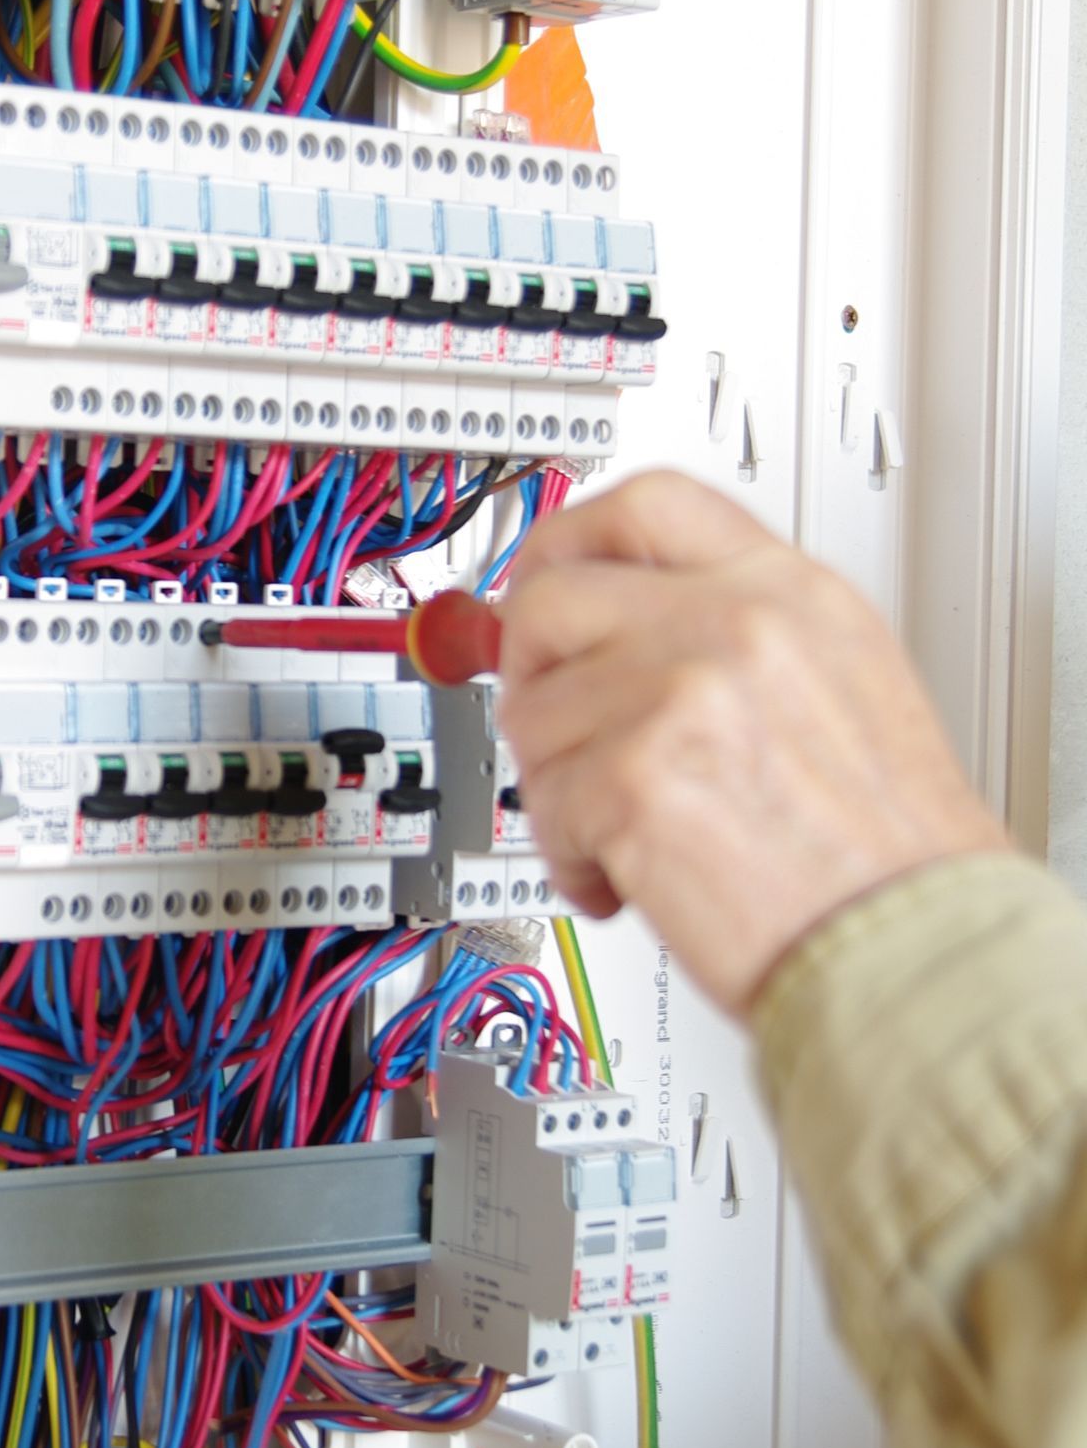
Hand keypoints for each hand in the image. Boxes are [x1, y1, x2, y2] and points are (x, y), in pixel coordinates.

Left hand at [496, 472, 1012, 1016]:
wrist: (918, 942)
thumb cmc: (888, 848)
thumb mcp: (838, 682)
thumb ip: (725, 634)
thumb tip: (603, 622)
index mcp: (790, 589)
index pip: (646, 505)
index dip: (568, 541)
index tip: (538, 577)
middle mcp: (737, 624)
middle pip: (551, 596)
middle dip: (530, 674)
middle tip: (557, 732)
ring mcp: (684, 693)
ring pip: (532, 711)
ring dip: (557, 787)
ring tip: (626, 832)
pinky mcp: (637, 779)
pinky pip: (544, 801)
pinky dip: (572, 859)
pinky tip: (629, 879)